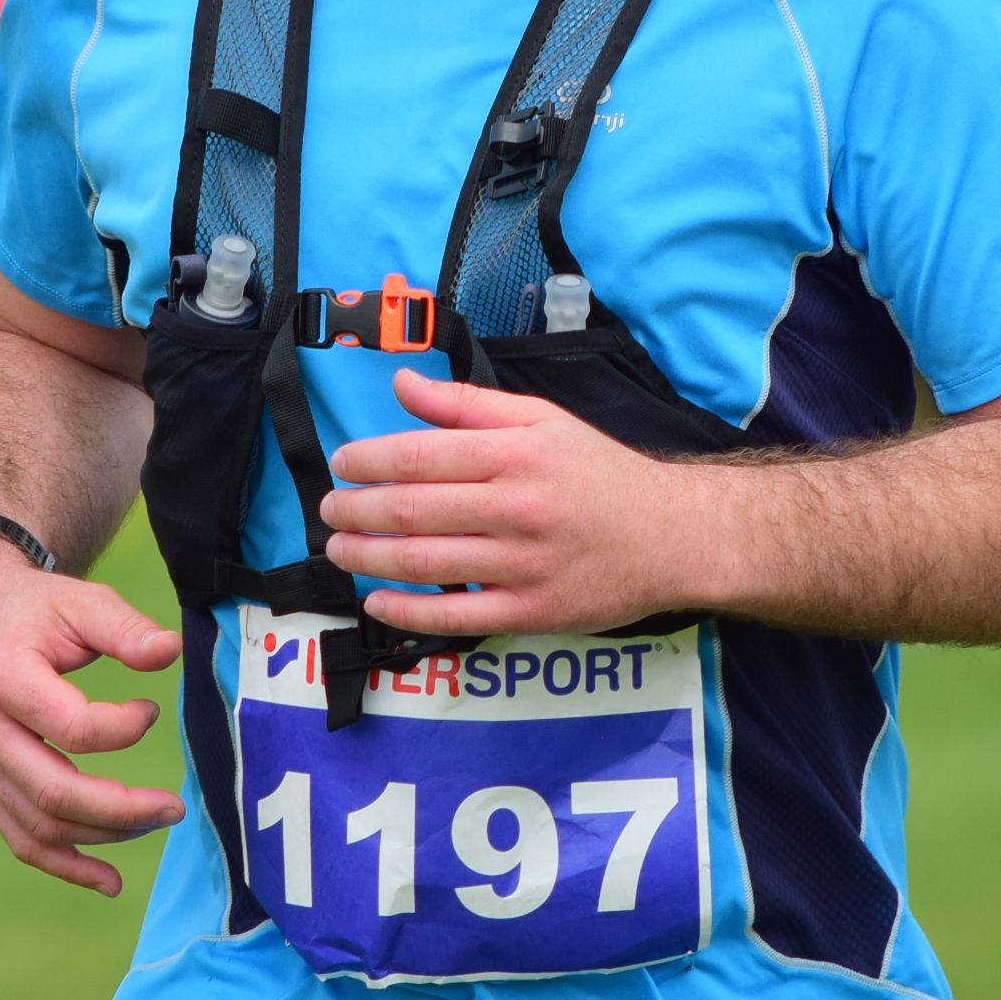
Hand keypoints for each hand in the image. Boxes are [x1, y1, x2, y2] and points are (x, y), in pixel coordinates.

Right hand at [0, 543, 183, 896]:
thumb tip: (170, 652)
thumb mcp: (76, 600)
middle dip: (121, 809)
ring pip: (38, 825)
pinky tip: (109, 880)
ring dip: (103, 836)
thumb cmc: (29, 608)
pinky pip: (20, 837)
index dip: (123, 728)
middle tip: (175, 807)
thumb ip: (123, 628)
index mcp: (2, 678)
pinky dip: (65, 865)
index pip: (70, 729)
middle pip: (53, 794)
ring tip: (156, 822)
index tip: (152, 709)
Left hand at [321, 368, 712, 636]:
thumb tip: (402, 383)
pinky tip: (376, 602)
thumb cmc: (600, 474)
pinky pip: (455, 616)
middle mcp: (517, 507)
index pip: (421, 456)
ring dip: (366, 557)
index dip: (368, 460)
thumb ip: (467, 405)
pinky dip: (406, 611)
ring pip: (424, 563)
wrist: (672, 536)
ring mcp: (523, 565)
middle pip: (413, 510)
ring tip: (338, 549)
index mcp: (517, 454)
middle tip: (328, 509)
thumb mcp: (542, 420)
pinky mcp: (531, 612)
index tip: (341, 463)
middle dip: (355, 510)